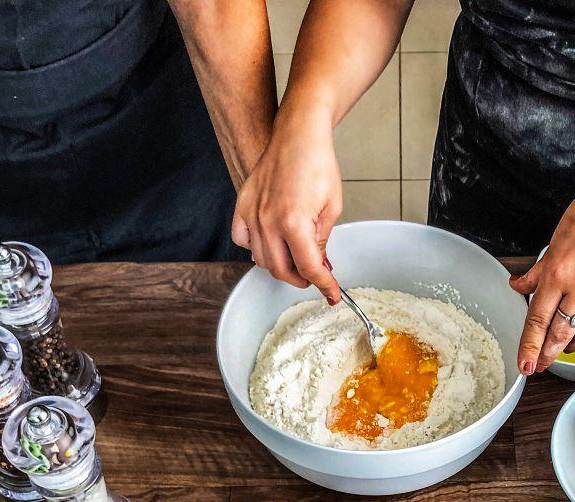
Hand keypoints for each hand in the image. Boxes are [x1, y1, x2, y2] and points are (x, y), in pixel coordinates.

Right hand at [232, 110, 341, 302]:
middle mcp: (268, 221)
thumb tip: (319, 265)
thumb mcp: (332, 207)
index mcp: (294, 222)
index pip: (310, 268)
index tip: (332, 295)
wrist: (298, 135)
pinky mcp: (242, 204)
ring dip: (280, 267)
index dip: (324, 285)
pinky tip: (270, 245)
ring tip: (296, 261)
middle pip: (282, 270)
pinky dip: (256, 249)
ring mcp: (252, 213)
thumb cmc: (318, 164)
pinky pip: (242, 239)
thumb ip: (322, 241)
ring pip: (261, 259)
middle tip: (315, 277)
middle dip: (302, 279)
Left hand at [510, 162, 574, 373]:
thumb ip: (538, 271)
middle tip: (543, 364)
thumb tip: (517, 286)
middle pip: (562, 333)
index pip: (538, 320)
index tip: (526, 366)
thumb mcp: (555, 242)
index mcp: (558, 273)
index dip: (530, 347)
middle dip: (549, 354)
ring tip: (569, 346)